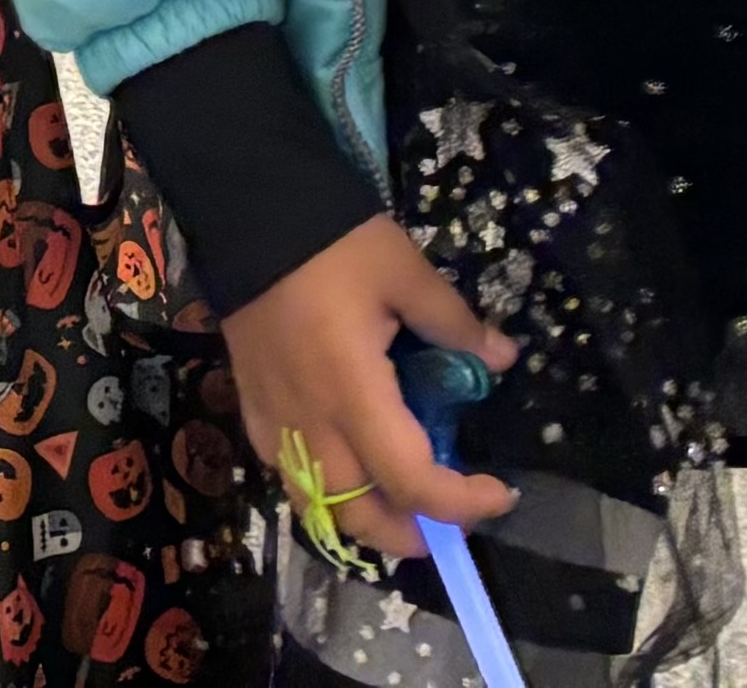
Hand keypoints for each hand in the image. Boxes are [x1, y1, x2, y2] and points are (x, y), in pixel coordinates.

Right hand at [219, 215, 517, 571]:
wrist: (247, 210)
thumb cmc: (332, 242)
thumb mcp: (405, 272)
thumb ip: (454, 323)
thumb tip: (499, 358)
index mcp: (353, 393)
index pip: (411, 481)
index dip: (461, 503)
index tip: (499, 490)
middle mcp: (311, 421)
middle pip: (360, 516)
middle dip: (412, 536)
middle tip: (452, 522)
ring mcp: (275, 416)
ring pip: (317, 504)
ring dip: (366, 520)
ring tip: (404, 504)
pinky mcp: (252, 403)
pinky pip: (287, 471)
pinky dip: (323, 488)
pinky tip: (346, 464)